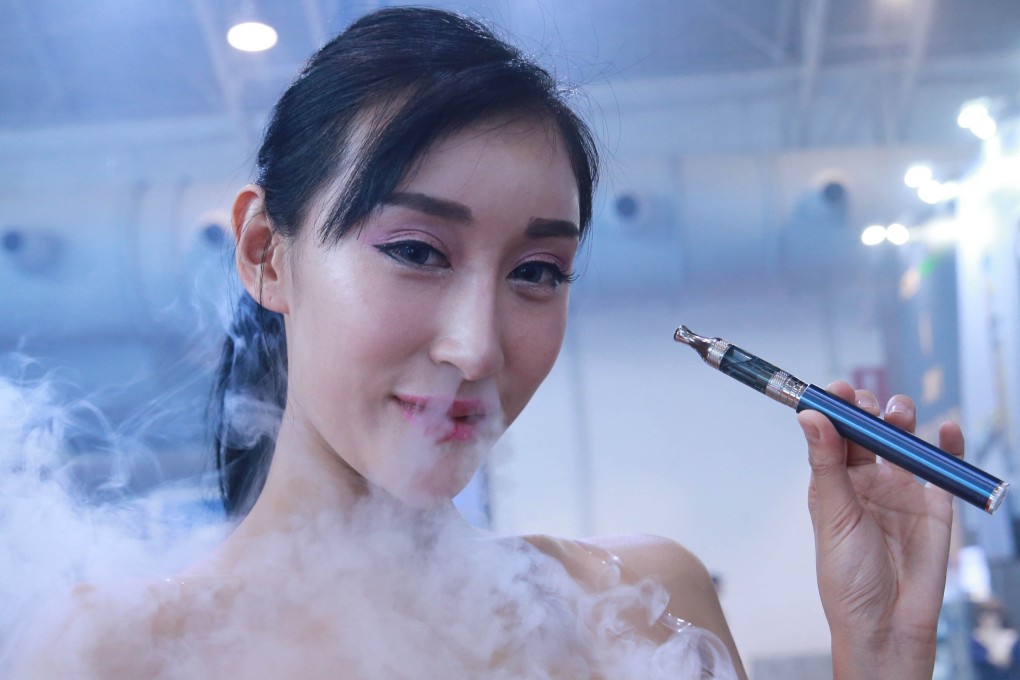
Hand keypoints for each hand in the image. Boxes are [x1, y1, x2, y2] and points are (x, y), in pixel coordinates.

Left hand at [798, 381, 963, 679]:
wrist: (886, 623)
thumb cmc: (847, 576)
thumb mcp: (833, 515)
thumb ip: (826, 464)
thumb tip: (811, 416)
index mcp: (833, 481)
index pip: (833, 433)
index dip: (835, 408)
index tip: (837, 388)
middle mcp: (866, 481)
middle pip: (869, 431)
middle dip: (869, 410)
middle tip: (868, 404)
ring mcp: (902, 491)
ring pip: (903, 442)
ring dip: (902, 421)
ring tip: (900, 414)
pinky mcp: (935, 506)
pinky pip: (943, 468)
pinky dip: (948, 444)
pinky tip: (947, 428)